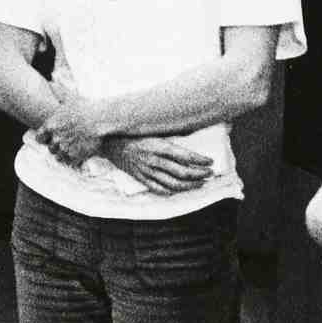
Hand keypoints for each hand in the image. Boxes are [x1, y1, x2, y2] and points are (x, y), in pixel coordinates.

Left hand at [35, 93, 111, 166]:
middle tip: (66, 141)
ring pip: (58, 155)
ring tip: (73, 147)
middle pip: (50, 147)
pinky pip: (68, 161)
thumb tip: (51, 82)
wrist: (104, 119)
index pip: (39, 137)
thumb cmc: (88, 107)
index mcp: (51, 125)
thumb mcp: (71, 98)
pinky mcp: (75, 156)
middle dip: (56, 145)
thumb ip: (59, 92)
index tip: (51, 136)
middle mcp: (55, 137)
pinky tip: (78, 153)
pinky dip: (71, 159)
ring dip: (63, 153)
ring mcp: (65, 148)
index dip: (45, 137)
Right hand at [100, 135, 214, 195]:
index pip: (184, 156)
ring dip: (189, 185)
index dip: (199, 160)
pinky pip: (158, 189)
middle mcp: (154, 160)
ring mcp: (147, 171)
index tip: (210, 161)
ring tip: (200, 183)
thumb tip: (191, 135)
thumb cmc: (134, 134)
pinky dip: (170, 191)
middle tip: (210, 174)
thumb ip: (170, 137)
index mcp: (158, 146)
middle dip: (199, 174)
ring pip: (173, 184)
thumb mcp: (153, 131)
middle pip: (182, 172)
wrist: (111, 144)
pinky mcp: (141, 178)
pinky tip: (179, 190)